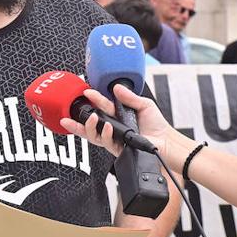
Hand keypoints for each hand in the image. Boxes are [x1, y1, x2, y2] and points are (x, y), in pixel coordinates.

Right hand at [59, 85, 174, 157]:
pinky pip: (105, 142)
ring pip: (93, 136)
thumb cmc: (157, 125)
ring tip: (91, 118)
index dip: (92, 100)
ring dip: (88, 127)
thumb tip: (116, 87)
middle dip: (77, 121)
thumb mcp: (144, 105)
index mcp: (117, 116)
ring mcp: (113, 139)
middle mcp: (112, 128)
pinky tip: (107, 127)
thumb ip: (129, 97)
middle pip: (90, 125)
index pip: (100, 107)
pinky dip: (104, 134)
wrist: (166, 142)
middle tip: (71, 114)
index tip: (86, 92)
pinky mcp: (117, 149)